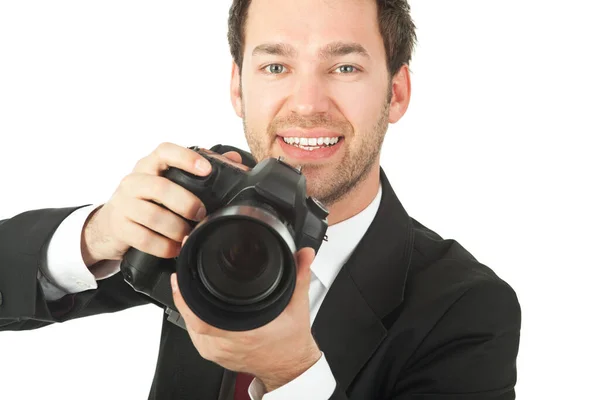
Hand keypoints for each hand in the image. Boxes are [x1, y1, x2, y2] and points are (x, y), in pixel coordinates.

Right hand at [81, 142, 246, 265]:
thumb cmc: (146, 199)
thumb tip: (234, 158)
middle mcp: (134, 181)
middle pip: (161, 188)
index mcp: (149, 165)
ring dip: (176, 228)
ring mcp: (124, 204)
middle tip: (201, 214)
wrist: (110, 224)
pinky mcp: (120, 227)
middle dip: (186, 203)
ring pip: (153, 215)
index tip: (207, 170)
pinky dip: (164, 246)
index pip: (165, 151)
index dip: (186, 158)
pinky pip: (144, 238)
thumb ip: (199, 170)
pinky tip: (174, 248)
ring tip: (188, 234)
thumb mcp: (167, 180)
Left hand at [171, 246, 321, 392]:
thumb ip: (300, 276)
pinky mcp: (214, 355)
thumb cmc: (291, 343)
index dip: (186, 297)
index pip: (202, 318)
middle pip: (191, 319)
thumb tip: (304, 254)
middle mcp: (227, 344)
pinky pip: (195, 335)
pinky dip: (192, 319)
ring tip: (187, 285)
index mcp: (245, 332)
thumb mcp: (299, 306)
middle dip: (184, 294)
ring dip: (187, 306)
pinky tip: (195, 306)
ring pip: (190, 327)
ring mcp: (217, 352)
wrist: (289, 367)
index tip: (182, 277)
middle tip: (182, 274)